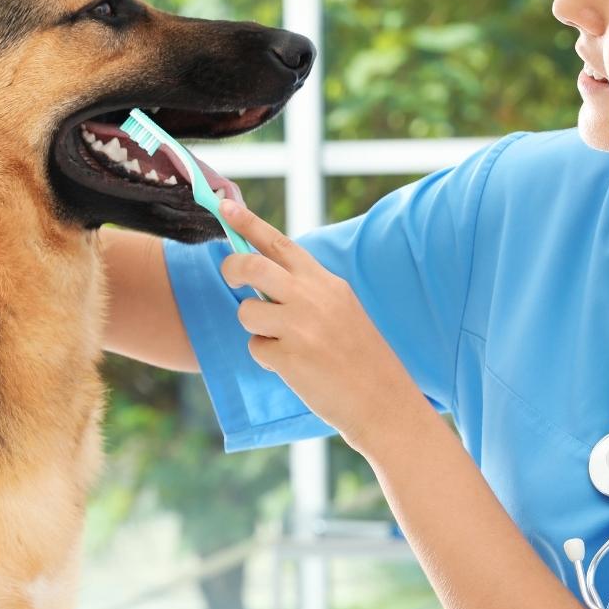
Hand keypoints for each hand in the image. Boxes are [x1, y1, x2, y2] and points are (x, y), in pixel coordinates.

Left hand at [216, 198, 420, 454]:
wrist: (385, 403)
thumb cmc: (359, 357)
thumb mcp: (341, 309)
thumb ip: (306, 290)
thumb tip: (261, 275)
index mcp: (326, 282)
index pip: (279, 243)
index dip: (248, 223)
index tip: (224, 205)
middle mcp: (313, 297)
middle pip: (251, 266)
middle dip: (231, 269)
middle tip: (230, 279)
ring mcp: (301, 326)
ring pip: (247, 311)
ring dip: (255, 328)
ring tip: (284, 343)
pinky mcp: (290, 357)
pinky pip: (256, 348)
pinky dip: (268, 358)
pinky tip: (295, 367)